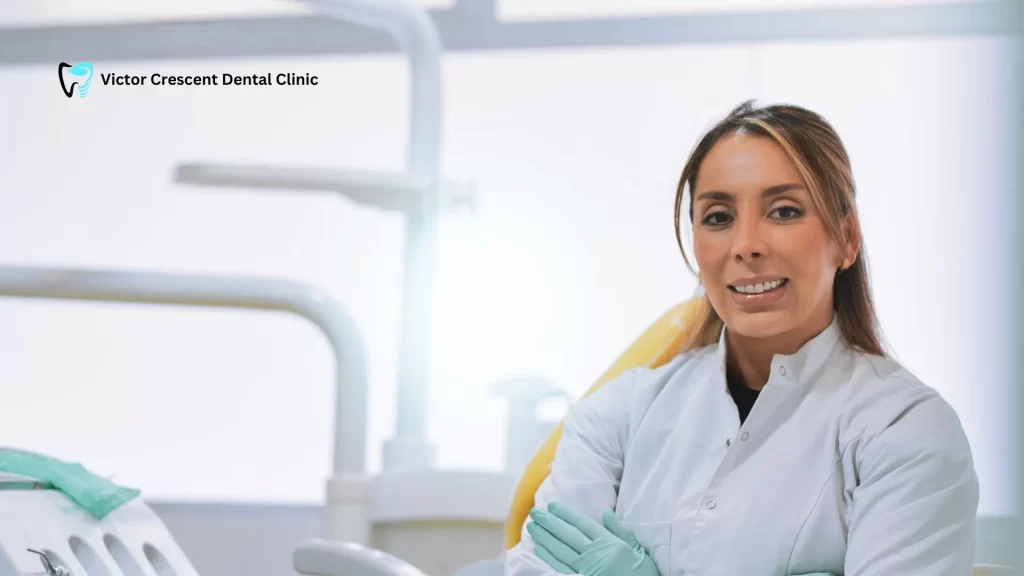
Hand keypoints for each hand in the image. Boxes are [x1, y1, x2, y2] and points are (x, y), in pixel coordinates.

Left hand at [526, 502, 660, 575]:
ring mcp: (586, 568)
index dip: (565, 514)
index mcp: (608, 543)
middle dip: (549, 523)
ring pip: (560, 549)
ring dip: (544, 537)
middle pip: (567, 535)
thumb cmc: (642, 572)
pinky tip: (538, 547)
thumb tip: (605, 512)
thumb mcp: (637, 549)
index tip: (552, 506)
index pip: (582, 524)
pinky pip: (560, 567)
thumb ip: (620, 531)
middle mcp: (594, 553)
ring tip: (532, 526)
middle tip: (535, 513)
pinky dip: (548, 556)